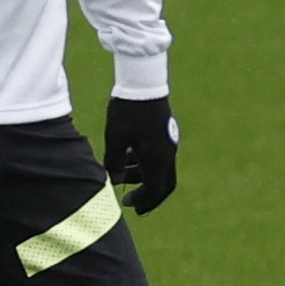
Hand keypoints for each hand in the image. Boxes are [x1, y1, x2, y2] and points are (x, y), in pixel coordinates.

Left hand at [104, 94, 179, 214]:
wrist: (143, 81)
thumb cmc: (127, 111)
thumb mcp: (116, 139)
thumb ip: (115, 163)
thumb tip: (115, 181)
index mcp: (158, 158)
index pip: (154, 189)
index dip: (141, 200)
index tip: (126, 204)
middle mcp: (168, 153)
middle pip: (165, 183)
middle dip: (149, 196)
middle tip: (134, 205)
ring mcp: (169, 141)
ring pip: (161, 168)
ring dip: (143, 176)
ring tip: (123, 175)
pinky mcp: (165, 131)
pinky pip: (160, 155)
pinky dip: (146, 162)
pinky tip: (129, 156)